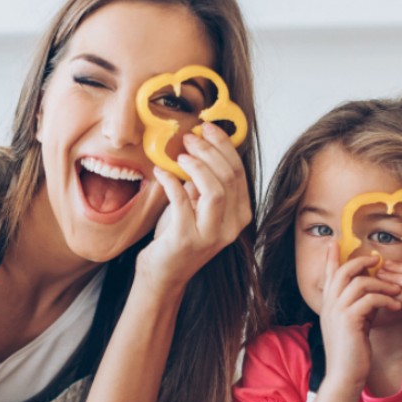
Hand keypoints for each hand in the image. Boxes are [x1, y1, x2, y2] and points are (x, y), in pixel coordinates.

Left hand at [139, 124, 251, 290]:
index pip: (239, 172)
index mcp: (240, 214)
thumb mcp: (198, 205)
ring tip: (179, 153)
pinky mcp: (186, 240)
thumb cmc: (179, 235)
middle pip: (229, 177)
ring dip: (196, 165)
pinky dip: (171, 182)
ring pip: (215, 190)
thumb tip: (200, 145)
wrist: (164, 273)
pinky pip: (181, 202)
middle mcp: (231, 227)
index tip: (207, 128)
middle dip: (209, 150)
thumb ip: (205, 182)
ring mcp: (210, 235)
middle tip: (189, 137)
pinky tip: (161, 172)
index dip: (224, 146)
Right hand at [319, 243, 401, 392]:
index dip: (331, 257)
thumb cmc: (353, 353)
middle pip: (343, 271)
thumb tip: (373, 293)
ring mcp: (337, 312)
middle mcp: (329, 305)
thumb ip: (359, 307)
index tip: (336, 242)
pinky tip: (397, 305)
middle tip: (377, 259)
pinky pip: (369, 299)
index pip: (328, 274)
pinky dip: (386, 299)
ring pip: (359, 283)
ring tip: (397, 290)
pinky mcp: (349, 320)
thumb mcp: (354, 325)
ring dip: (381, 283)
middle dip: (361, 262)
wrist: (345, 377)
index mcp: (329, 305)